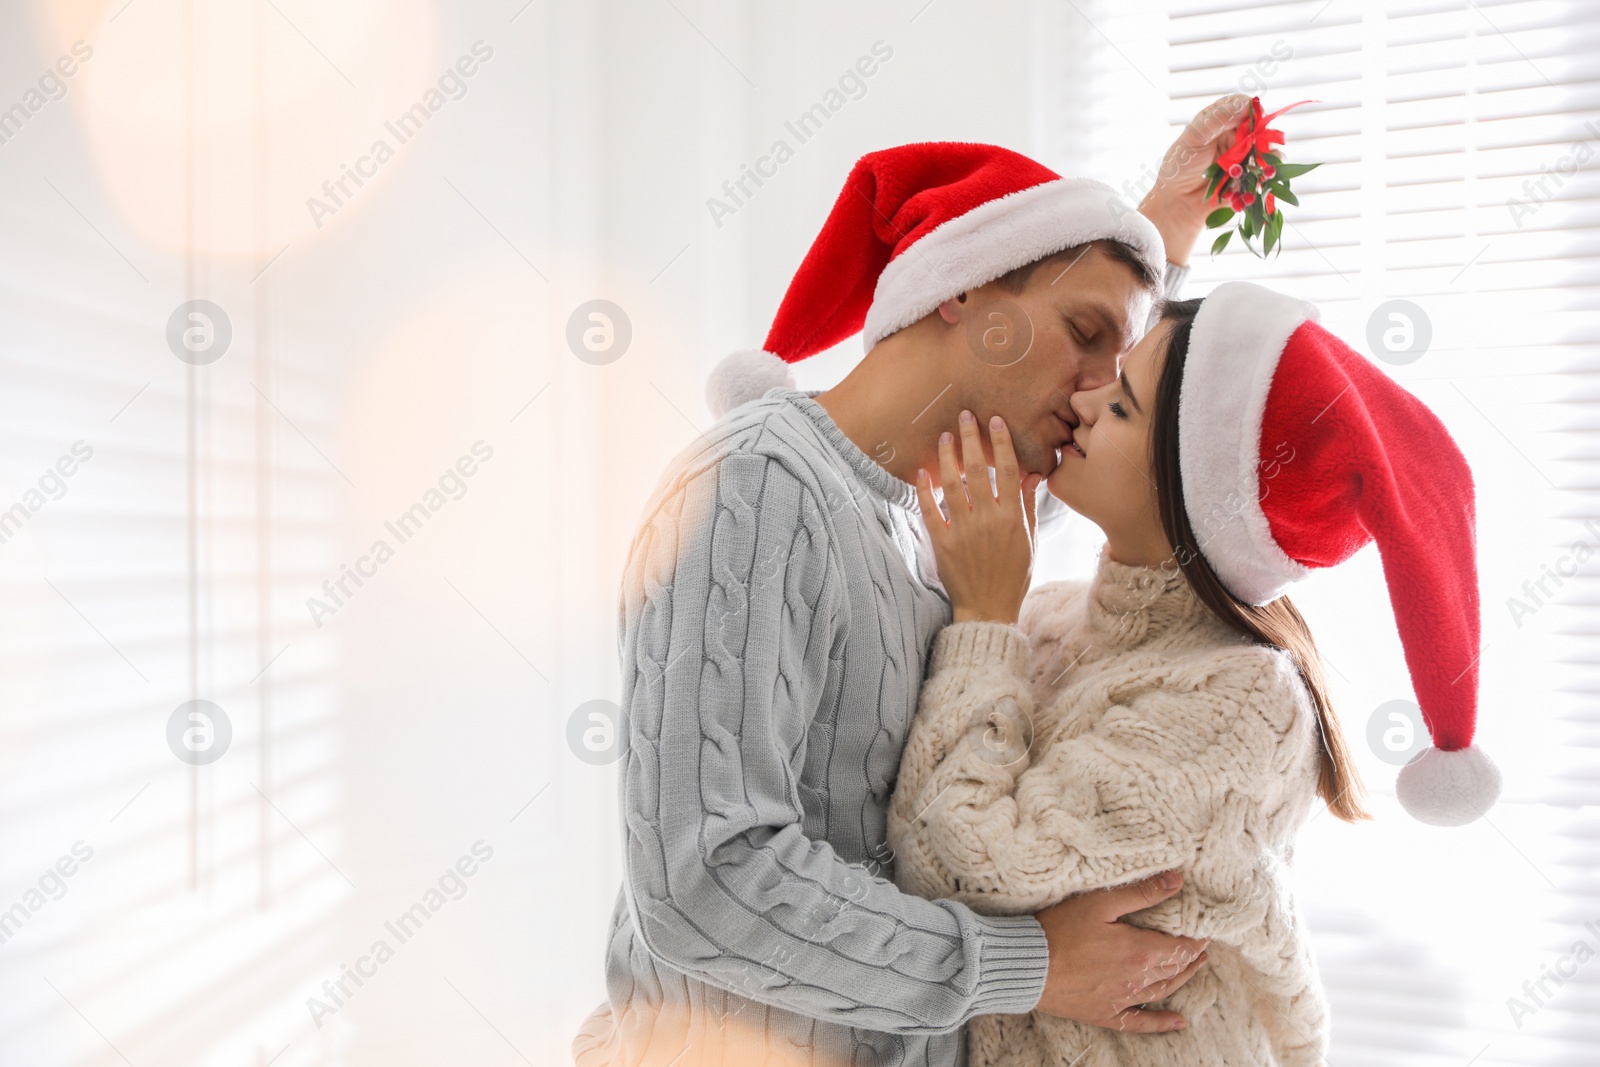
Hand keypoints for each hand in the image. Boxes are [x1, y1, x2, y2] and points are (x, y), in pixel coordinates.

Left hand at [915, 411, 1040, 625]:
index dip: (1000, 443)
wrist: (989, 609)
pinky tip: (922, 472)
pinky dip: (925, 491)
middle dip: (970, 439)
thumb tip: (1032, 474)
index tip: (995, 420)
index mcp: (1011, 518)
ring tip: (944, 436)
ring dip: (947, 457)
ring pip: (952, 485)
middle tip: (964, 416)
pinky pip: (930, 512)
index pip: (1006, 470)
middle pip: (977, 470)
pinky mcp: (942, 544)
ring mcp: (963, 532)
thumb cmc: (1013, 575)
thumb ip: (1027, 505)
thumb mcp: (1029, 541)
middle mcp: (987, 521)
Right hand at [1033, 871, 1208, 1031]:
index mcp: (1139, 952)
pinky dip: (1162, 1023)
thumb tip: (1177, 881)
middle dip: (1191, 956)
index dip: (1195, 938)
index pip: (1180, 947)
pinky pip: (1141, 1022)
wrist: (1027, 966)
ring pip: (1162, 991)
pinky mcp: (1106, 1013)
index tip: (1204, 929)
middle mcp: (1137, 980)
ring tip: (1195, 968)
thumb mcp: (1100, 903)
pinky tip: (1178, 1022)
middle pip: (1174, 968)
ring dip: (1182, 979)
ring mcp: (1122, 1000)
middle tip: (1202, 947)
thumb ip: (1141, 893)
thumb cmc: (1059, 929)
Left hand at [1139, 93, 1252, 264]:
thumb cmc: (1179, 167)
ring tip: (1267, 159)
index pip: (1241, 105)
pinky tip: (1265, 175)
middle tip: (1262, 140)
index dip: (1252, 108)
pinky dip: (1268, 172)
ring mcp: (1242, 155)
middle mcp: (1233, 135)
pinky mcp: (1248, 175)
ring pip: (1266, 148)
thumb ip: (1217, 119)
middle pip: (1258, 126)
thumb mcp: (1193, 138)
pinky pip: (1265, 170)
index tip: (1257, 114)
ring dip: (1269, 152)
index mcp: (1219, 121)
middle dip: (1264, 132)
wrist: (1177, 202)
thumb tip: (1245, 103)